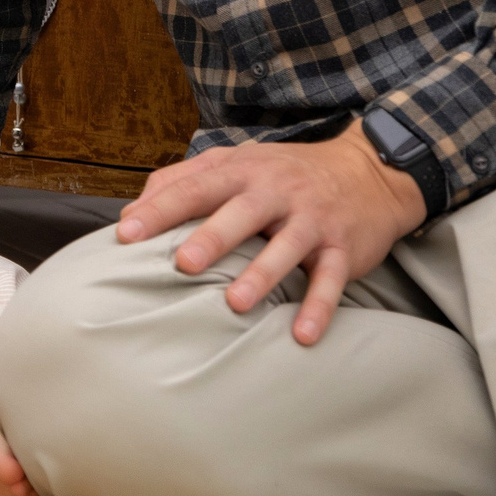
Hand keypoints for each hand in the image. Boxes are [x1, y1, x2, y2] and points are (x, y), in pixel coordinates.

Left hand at [115, 121, 426, 346]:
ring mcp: (312, 220)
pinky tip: (302, 334)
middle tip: (182, 263)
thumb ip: (183, 179)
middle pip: (241, 212)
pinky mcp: (343, 248)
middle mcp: (277, 192)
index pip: (196, 188)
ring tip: (235, 303)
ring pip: (287, 247)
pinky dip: (319, 307)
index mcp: (243, 171)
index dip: (160, 210)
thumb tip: (132, 210)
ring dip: (261, 275)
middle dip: (212, 237)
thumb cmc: (285, 172)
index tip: (126, 233)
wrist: (369, 171)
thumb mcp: (236, 162)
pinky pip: (331, 279)